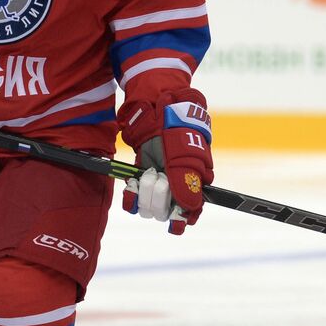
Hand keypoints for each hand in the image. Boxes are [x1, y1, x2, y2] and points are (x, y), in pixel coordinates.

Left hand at [117, 87, 212, 234]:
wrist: (157, 108)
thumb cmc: (177, 129)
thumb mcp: (184, 155)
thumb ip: (186, 182)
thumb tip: (189, 210)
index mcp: (194, 182)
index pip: (190, 212)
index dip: (181, 218)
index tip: (174, 218)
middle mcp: (175, 187)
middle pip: (166, 212)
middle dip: (160, 197)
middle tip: (159, 176)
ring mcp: (157, 183)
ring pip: (148, 208)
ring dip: (146, 192)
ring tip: (148, 172)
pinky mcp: (140, 178)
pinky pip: (133, 200)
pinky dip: (131, 195)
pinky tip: (132, 186)